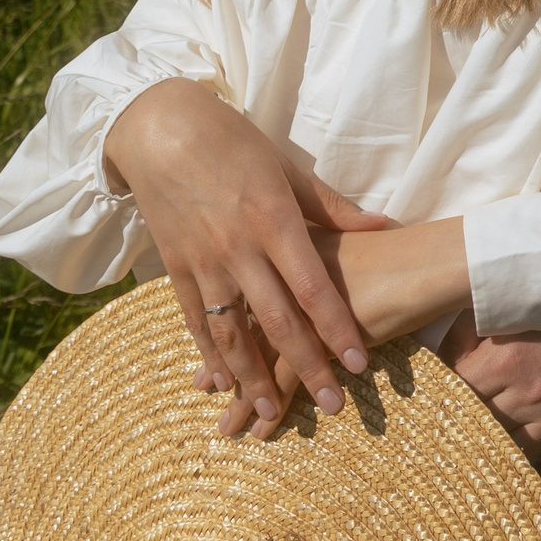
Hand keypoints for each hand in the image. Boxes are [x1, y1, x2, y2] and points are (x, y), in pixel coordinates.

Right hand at [103, 79, 391, 433]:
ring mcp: (203, 261)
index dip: (336, 329)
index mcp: (274, 220)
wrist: (158, 128)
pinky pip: (194, 320)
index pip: (312, 287)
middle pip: (278, 320)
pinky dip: (209, 354)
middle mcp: (239, 247)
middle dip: (307, 366)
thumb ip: (332, 207)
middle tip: (332, 404)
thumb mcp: (287, 168)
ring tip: (270, 413)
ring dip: (252, 377)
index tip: (358, 363)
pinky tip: (222, 382)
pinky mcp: (174, 267)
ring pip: (232, 331)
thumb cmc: (232, 141)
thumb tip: (382, 225)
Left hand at [218, 219, 474, 439]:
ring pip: (257, 358)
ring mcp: (299, 309)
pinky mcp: (319, 338)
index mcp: (285, 247)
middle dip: (221, 363)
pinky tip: (264, 429)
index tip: (210, 346)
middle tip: (204, 389)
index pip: (243, 287)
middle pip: (241, 326)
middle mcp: (282, 276)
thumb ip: (323, 239)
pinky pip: (287, 377)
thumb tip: (306, 256)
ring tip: (228, 427)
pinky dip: (276, 405)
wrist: (432, 258)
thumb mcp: (349, 231)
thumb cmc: (399, 247)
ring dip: (242, 396)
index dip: (224, 320)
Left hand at [442, 309, 540, 485]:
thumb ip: (465, 332)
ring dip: (498, 460)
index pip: (456, 400)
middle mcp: (530, 395)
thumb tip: (440, 361)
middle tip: (447, 442)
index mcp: (503, 362)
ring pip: (518, 455)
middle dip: (463, 436)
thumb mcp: (503, 301)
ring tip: (480, 464)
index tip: (430, 408)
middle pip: (482, 432)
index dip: (441, 403)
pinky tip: (528, 481)